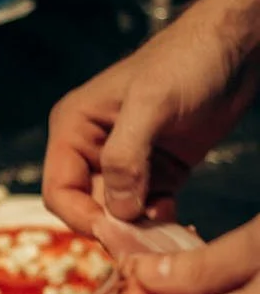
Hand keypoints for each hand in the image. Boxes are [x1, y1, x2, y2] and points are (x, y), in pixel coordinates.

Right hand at [42, 0, 259, 235]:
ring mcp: (127, 164)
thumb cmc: (188, 59)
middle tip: (143, 243)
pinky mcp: (157, 174)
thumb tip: (116, 209)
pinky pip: (147, 212)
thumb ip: (125, 156)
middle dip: (113, 229)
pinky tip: (177, 226)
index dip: (81, 217)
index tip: (112, 233)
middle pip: (88, 209)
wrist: (235, 49)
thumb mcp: (151, 103)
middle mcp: (94, 149)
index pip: (59, 191)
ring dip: (139, 232)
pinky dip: (158, 225)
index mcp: (75, 128)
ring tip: (164, 237)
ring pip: (118, 216)